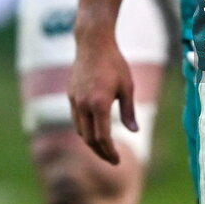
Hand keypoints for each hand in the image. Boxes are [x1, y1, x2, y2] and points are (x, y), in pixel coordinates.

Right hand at [69, 33, 136, 164]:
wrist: (93, 42)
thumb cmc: (114, 62)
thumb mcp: (127, 85)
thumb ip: (129, 110)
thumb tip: (134, 131)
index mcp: (100, 104)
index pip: (102, 138)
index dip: (110, 152)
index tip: (117, 161)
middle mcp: (84, 105)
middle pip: (89, 139)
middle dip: (100, 152)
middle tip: (112, 159)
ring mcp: (75, 100)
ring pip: (80, 130)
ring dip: (91, 142)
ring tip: (104, 148)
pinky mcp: (70, 95)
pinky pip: (76, 119)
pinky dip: (85, 129)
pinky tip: (94, 129)